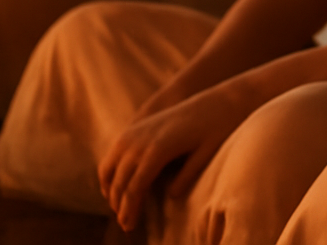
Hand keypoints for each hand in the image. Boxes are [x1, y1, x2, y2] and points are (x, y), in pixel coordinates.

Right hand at [98, 82, 255, 230]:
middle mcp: (141, 138)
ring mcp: (136, 130)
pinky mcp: (136, 126)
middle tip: (125, 224)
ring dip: (110, 188)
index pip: (135, 187)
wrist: (217, 100)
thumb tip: (171, 196)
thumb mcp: (207, 152)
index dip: (130, 209)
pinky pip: (113, 151)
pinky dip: (109, 170)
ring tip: (118, 208)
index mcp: (158, 148)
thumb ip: (188, 174)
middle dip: (119, 204)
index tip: (129, 226)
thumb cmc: (217, 128)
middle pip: (120, 179)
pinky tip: (113, 185)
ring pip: (110, 165)